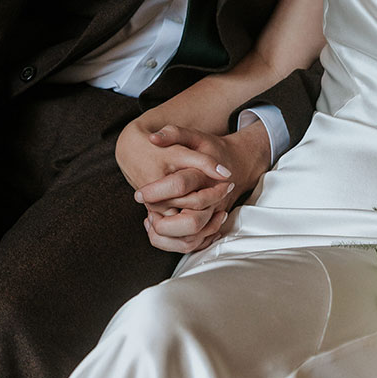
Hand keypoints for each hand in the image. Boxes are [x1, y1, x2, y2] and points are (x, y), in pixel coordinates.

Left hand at [139, 122, 270, 254]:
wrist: (238, 164)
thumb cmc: (212, 149)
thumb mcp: (195, 136)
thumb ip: (174, 133)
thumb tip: (152, 138)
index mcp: (206, 175)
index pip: (179, 185)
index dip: (156, 191)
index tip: (139, 194)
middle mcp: (213, 198)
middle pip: (190, 222)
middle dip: (163, 223)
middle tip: (146, 213)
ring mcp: (214, 214)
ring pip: (191, 239)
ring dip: (167, 236)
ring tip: (150, 220)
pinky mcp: (211, 224)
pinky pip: (193, 244)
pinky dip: (174, 242)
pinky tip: (158, 227)